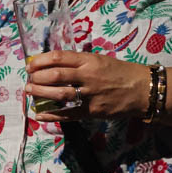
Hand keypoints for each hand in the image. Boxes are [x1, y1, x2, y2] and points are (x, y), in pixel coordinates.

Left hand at [25, 49, 150, 120]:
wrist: (143, 89)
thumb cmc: (119, 72)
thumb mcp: (98, 60)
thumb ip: (77, 62)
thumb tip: (50, 65)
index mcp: (88, 60)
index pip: (58, 58)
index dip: (40, 61)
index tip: (30, 66)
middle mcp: (88, 76)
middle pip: (55, 75)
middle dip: (36, 78)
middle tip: (28, 80)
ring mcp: (90, 94)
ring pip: (59, 94)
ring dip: (40, 93)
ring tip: (29, 92)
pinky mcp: (93, 111)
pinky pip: (69, 114)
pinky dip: (52, 115)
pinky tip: (39, 115)